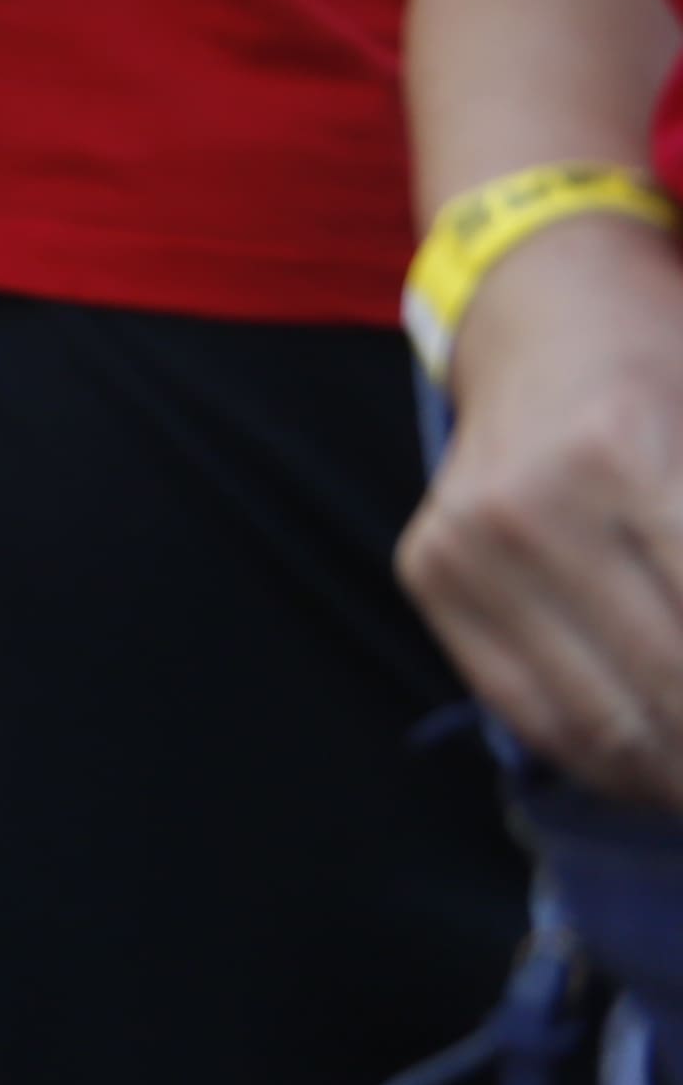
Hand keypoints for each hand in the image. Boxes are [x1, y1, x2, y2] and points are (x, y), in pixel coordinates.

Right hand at [407, 224, 682, 808]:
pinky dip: (605, 763)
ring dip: (674, 773)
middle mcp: (528, 504)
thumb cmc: (668, 365)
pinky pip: (525, 711)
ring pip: (596, 724)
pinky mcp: (427, 570)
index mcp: (621, 453)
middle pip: (667, 689)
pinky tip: (657, 769)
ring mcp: (464, 541)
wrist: (539, 310)